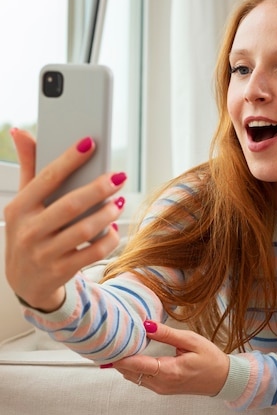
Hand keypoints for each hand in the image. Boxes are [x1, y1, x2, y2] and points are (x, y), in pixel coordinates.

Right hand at [4, 129, 125, 311]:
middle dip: (97, 188)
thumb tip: (20, 132)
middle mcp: (29, 231)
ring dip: (106, 214)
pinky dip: (107, 240)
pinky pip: (91, 253)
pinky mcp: (60, 271)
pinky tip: (114, 228)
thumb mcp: (23, 202)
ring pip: (83, 230)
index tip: (90, 142)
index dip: (69, 159)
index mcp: (19, 207)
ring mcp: (44, 253)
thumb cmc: (28, 232)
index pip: (46, 177)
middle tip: (119, 176)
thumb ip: (28, 168)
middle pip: (70, 205)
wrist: (24, 282)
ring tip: (119, 201)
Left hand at [110, 321, 229, 396]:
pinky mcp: (161, 389)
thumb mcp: (190, 341)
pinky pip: (140, 379)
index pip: (137, 365)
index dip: (120, 357)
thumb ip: (167, 334)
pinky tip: (130, 354)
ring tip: (116, 345)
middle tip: (108, 341)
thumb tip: (146, 325)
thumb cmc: (209, 358)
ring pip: (132, 377)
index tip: (108, 346)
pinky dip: (132, 368)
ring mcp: (160, 389)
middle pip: (129, 372)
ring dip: (123, 363)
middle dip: (118, 358)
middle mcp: (161, 384)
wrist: (222, 379)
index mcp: (169, 372)